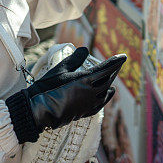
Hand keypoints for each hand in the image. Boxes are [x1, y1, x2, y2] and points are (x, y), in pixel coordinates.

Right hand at [5, 47, 126, 143]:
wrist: (39, 110)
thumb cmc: (47, 87)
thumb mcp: (60, 69)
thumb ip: (74, 59)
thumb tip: (85, 49)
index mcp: (86, 81)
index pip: (106, 69)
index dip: (116, 62)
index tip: (123, 56)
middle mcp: (91, 93)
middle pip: (108, 80)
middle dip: (113, 71)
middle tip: (117, 64)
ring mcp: (88, 104)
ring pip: (105, 92)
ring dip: (110, 84)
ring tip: (112, 79)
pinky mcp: (84, 112)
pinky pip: (100, 104)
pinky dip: (105, 97)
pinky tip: (107, 94)